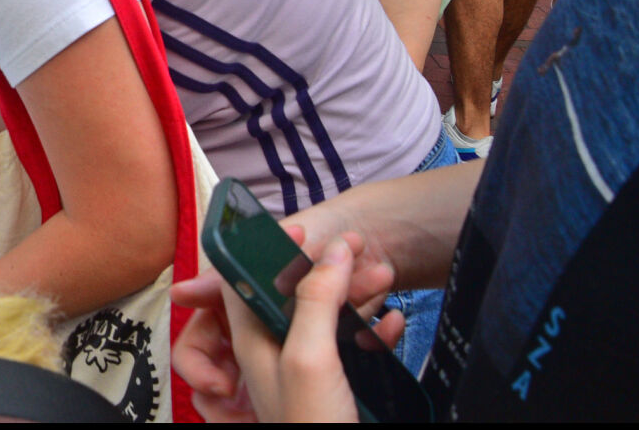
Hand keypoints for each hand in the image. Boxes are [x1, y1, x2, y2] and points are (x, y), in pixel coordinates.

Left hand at [171, 227, 399, 422]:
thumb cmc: (315, 429)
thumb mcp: (309, 357)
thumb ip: (314, 300)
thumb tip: (330, 250)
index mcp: (253, 344)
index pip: (244, 281)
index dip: (268, 250)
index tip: (304, 229)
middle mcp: (276, 355)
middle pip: (293, 294)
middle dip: (326, 269)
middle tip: (361, 246)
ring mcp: (309, 373)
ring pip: (328, 317)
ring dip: (355, 293)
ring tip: (386, 274)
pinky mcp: (339, 390)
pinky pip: (353, 348)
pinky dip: (372, 332)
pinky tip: (394, 326)